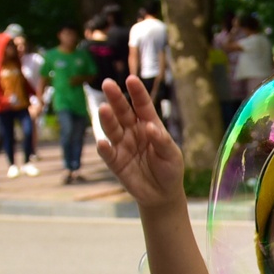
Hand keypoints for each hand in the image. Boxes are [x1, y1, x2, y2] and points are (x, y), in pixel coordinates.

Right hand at [97, 75, 185, 208]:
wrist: (162, 194)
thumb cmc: (170, 169)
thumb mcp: (172, 154)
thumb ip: (161, 140)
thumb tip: (150, 127)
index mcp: (149, 124)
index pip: (142, 105)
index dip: (137, 92)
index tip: (131, 79)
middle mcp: (133, 131)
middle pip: (122, 112)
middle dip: (115, 98)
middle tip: (107, 84)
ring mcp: (122, 146)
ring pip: (112, 129)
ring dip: (107, 119)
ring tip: (103, 109)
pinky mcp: (115, 162)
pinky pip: (108, 153)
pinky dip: (104, 148)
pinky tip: (101, 142)